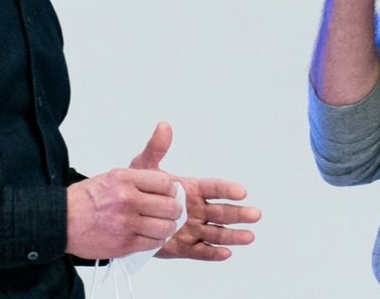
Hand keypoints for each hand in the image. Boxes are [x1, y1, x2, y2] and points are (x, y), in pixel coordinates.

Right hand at [64, 167, 182, 260]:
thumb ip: (140, 178)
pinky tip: (150, 235)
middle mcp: (127, 199)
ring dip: (167, 227)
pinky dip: (156, 240)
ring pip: (165, 227)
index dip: (171, 190)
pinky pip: (154, 243)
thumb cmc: (86, 199)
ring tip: (161, 224)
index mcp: (124, 179)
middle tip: (170, 210)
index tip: (169, 193)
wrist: (61, 221)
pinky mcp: (124, 243)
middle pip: (170, 206)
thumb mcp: (113, 176)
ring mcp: (126, 223)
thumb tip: (168, 184)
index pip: (165, 183)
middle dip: (174, 209)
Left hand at [129, 122, 261, 260]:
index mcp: (192, 189)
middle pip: (222, 212)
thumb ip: (156, 149)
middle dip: (239, 214)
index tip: (242, 192)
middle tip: (255, 214)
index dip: (228, 190)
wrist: (125, 215)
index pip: (214, 188)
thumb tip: (164, 126)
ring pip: (216, 233)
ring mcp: (192, 229)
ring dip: (233, 235)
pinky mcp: (185, 247)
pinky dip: (213, 254)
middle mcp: (197, 209)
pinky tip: (226, 253)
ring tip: (249, 237)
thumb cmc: (137, 188)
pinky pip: (201, 251)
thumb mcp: (144, 167)